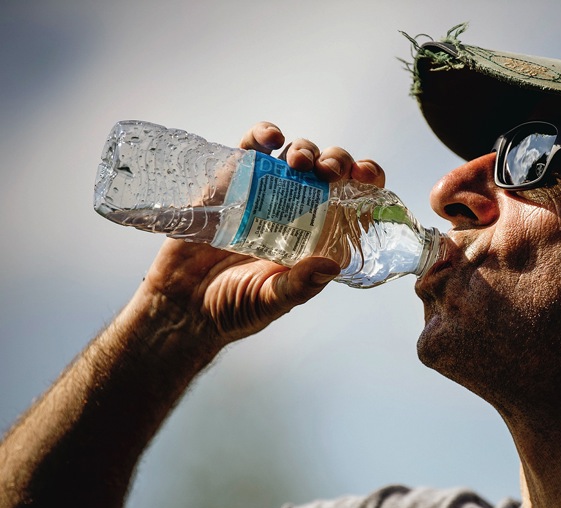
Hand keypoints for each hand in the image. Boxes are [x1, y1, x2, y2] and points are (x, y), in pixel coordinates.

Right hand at [138, 121, 386, 346]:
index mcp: (317, 236)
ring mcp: (264, 193)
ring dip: (305, 149)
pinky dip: (263, 134)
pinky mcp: (231, 181)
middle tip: (329, 173)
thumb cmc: (233, 307)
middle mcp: (296, 210)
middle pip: (328, 171)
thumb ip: (299, 286)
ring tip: (299, 162)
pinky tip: (271, 137)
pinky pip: (251, 149)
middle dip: (336, 162)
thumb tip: (331, 265)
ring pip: (295, 154)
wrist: (181, 305)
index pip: (354, 200)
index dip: (366, 181)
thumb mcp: (271, 301)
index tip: (365, 175)